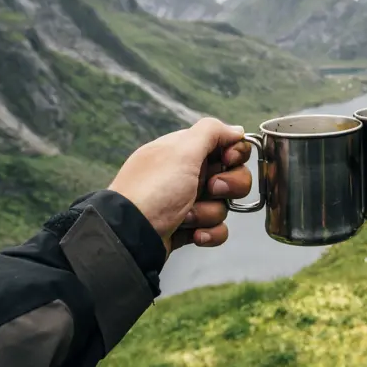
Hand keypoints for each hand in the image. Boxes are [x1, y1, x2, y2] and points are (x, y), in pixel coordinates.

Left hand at [108, 118, 251, 256]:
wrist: (129, 236)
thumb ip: (211, 132)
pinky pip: (217, 228)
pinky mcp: (189, 228)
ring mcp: (189, 202)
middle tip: (210, 189)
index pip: (227, 145)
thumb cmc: (153, 190)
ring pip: (225, 205)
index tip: (228, 159)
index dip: (235, 153)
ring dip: (209, 212)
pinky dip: (209, 233)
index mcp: (185, 151)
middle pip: (233, 175)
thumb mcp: (181, 150)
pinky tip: (194, 234)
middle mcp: (188, 174)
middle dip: (228, 186)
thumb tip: (236, 129)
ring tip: (187, 217)